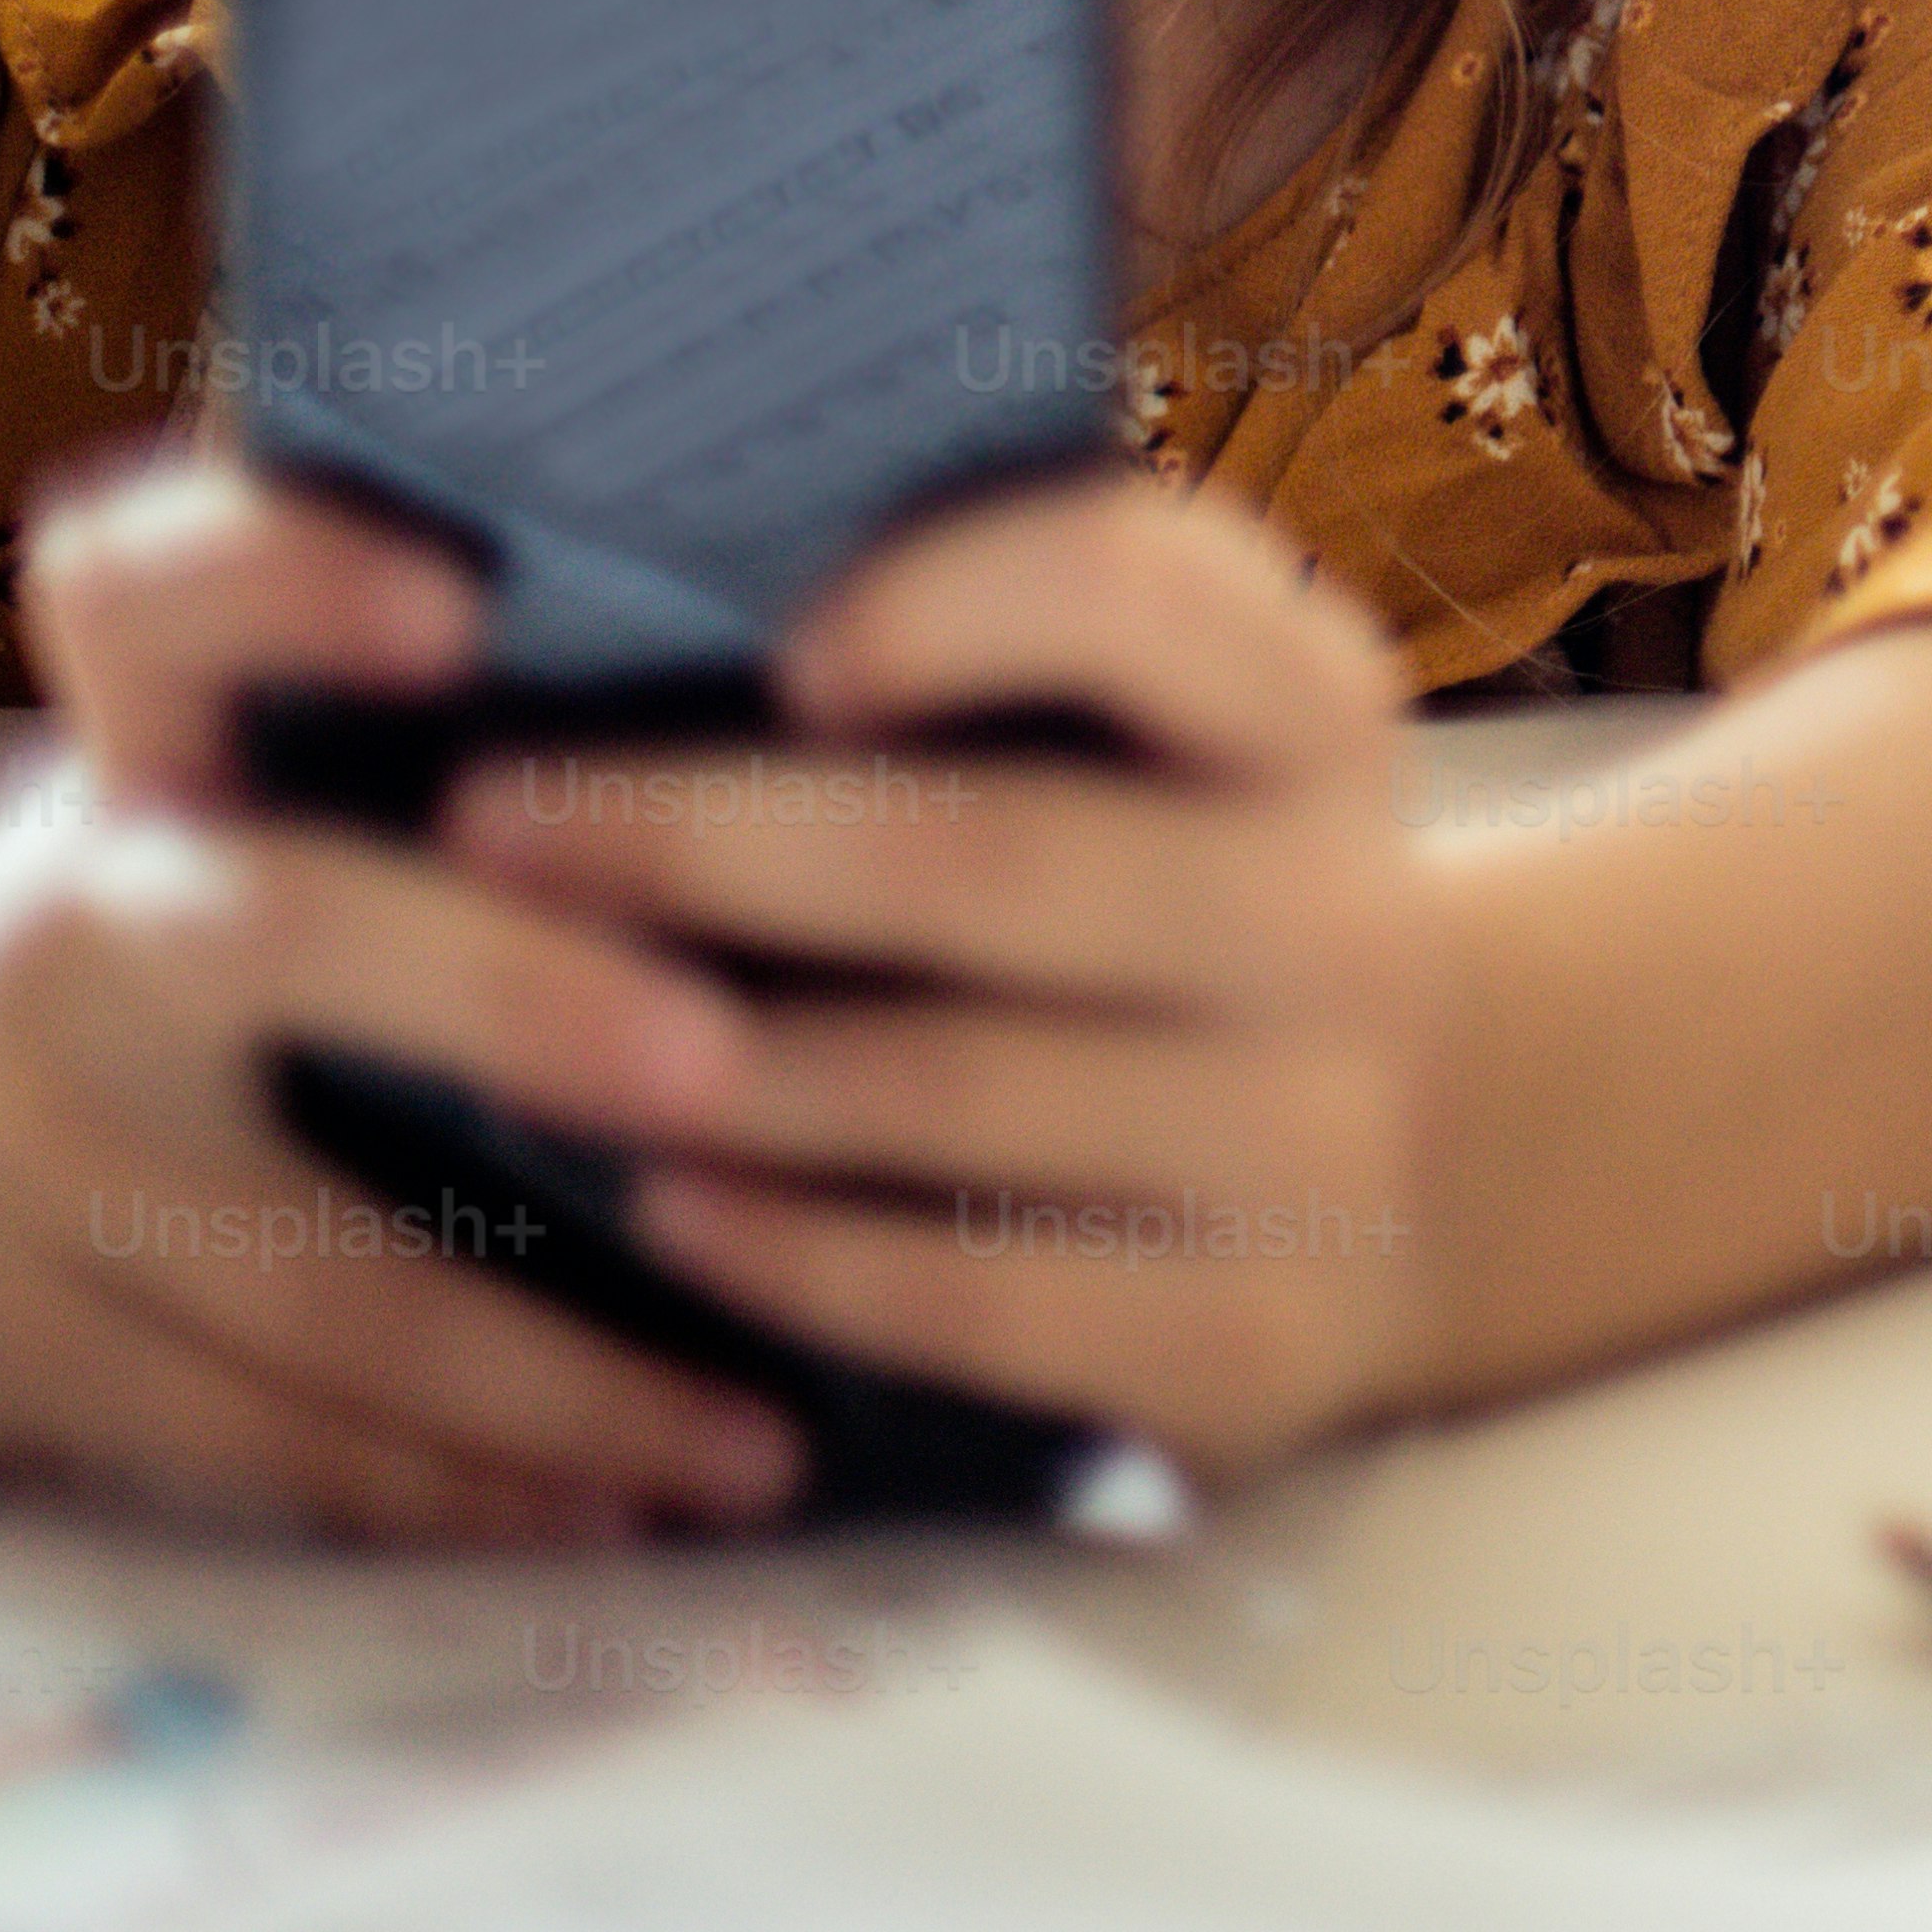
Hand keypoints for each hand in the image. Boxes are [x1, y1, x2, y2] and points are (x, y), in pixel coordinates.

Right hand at [0, 451, 805, 1543]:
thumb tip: (809, 641)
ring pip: (313, 1270)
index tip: (462, 604)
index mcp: (136, 747)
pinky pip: (274, 1438)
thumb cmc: (137, 906)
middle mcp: (81, 931)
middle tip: (718, 1060)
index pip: (158, 592)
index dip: (287, 573)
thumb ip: (417, 710)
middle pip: (279, 926)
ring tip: (766, 1432)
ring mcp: (41, 1160)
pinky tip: (632, 1512)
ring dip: (557, 1371)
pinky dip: (460, 1488)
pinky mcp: (40, 1348)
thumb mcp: (205, 764)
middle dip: (508, 990)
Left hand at [430, 474, 1441, 1479]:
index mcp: (1309, 721)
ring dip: (702, 1064)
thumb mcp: (1184, 741)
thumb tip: (687, 592)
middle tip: (485, 830)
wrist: (1446, 1154)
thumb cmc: (1192, 894)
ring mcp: (1313, 1141)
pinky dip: (793, 1253)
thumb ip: (1017, 645)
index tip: (778, 639)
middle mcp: (1339, 916)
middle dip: (701, 842)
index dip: (954, 601)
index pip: (1145, 599)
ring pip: (954, 1090)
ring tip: (518, 1036)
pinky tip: (667, 1210)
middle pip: (991, 857)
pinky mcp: (1255, 1339)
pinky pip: (975, 1296)